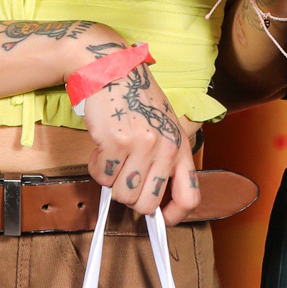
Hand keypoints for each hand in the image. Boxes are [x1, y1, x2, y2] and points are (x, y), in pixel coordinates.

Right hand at [80, 59, 198, 222]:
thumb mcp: (163, 125)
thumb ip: (164, 158)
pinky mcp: (116, 142)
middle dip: (130, 198)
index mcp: (180, 146)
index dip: (173, 216)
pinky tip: (101, 148)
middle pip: (147, 205)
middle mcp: (165, 148)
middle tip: (124, 178)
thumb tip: (153, 200)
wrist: (112, 68)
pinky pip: (102, 177)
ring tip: (112, 157)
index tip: (160, 218)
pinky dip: (97, 168)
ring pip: (122, 194)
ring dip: (111, 181)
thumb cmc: (136, 98)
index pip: (189, 197)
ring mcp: (141, 146)